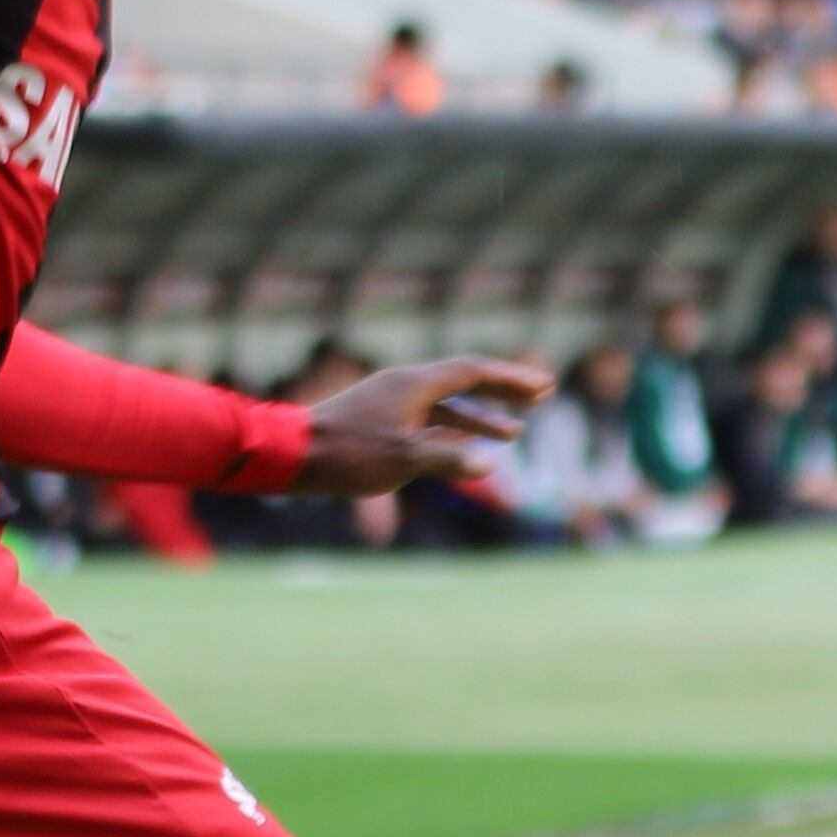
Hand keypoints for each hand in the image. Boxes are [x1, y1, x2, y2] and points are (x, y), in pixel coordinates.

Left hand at [288, 352, 545, 498]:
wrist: (293, 455)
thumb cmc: (346, 454)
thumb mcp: (402, 459)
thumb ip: (447, 459)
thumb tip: (486, 464)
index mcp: (414, 384)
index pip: (474, 371)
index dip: (511, 379)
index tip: (544, 386)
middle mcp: (406, 386)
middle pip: (465, 381)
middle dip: (504, 390)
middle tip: (539, 395)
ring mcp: (392, 402)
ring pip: (447, 404)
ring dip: (481, 416)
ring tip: (514, 432)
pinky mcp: (380, 421)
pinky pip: (429, 419)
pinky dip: (454, 429)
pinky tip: (465, 445)